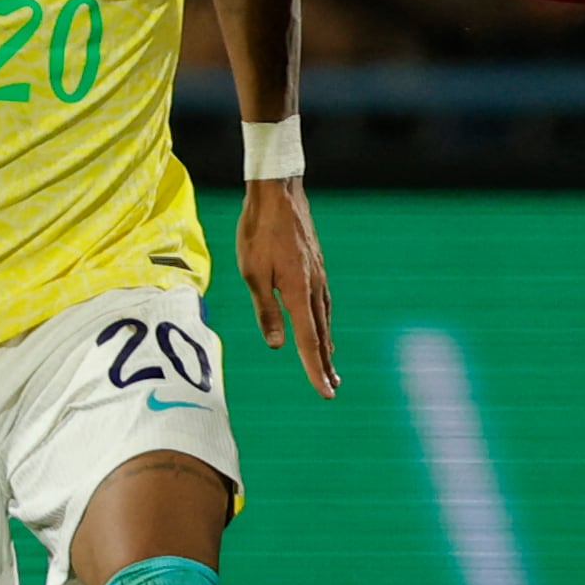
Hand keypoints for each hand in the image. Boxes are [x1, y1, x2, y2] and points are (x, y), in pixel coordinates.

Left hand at [237, 176, 336, 398]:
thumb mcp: (252, 273)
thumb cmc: (258, 231)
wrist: (278, 192)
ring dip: (326, 343)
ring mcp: (319, 275)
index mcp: (298, 292)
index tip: (325, 392)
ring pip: (325, 318)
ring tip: (330, 363)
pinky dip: (324, 320)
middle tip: (332, 387)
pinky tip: (321, 323)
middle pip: (322, 334)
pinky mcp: (318, 265)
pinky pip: (324, 301)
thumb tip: (275, 345)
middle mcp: (315, 287)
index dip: (315, 370)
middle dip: (325, 363)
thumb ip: (265, 310)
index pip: (309, 341)